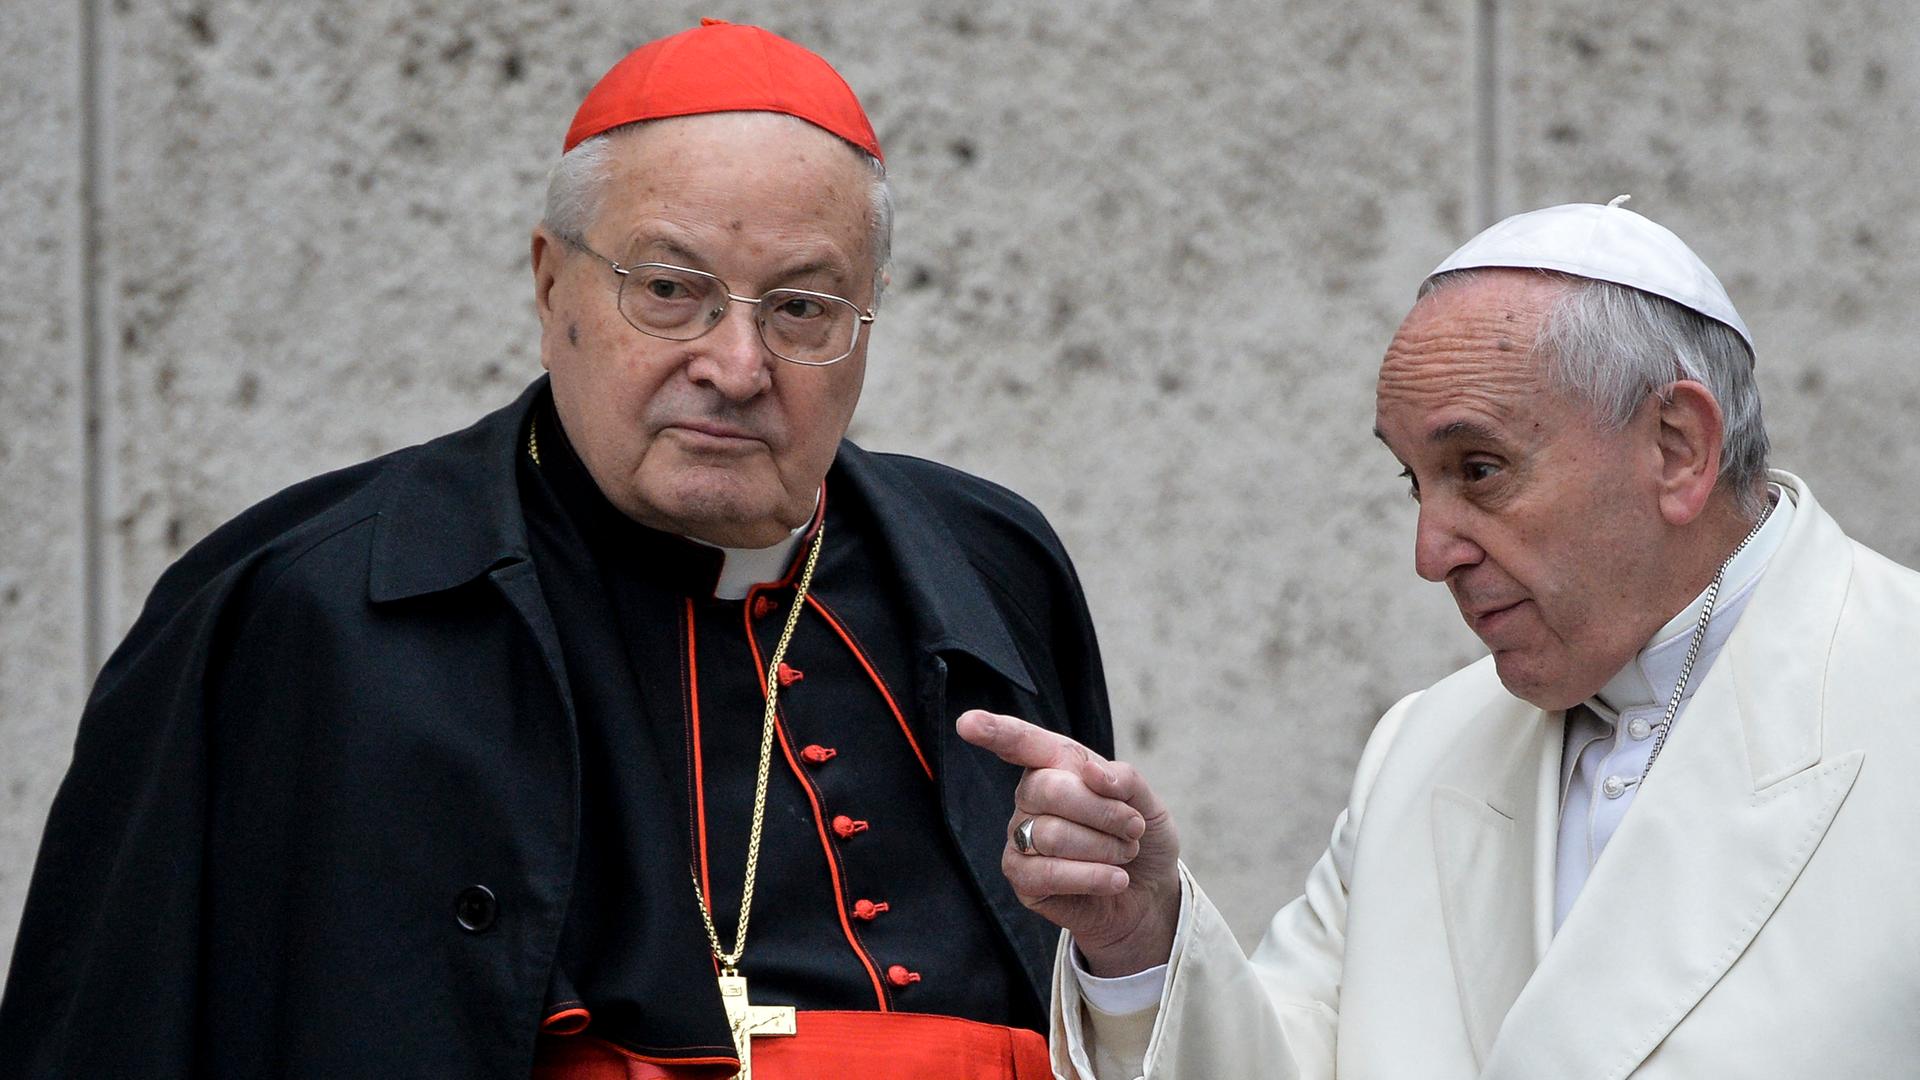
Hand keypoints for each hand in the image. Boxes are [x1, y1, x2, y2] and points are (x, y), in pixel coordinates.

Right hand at [956, 709, 1181, 976]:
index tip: (967, 722)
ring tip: (1124, 854)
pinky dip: (1092, 877)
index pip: (1021, 742)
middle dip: (1104, 812)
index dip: (994, 731)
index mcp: (1054, 764)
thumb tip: (1091, 773)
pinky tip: (1115, 880)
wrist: (1149, 891)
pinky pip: (1047, 874)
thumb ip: (1122, 778)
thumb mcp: (1144, 799)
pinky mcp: (1022, 878)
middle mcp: (1030, 796)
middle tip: (1134, 829)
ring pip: (1052, 834)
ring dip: (1105, 847)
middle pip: (1049, 789)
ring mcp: (1021, 837)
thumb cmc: (1138, 837)